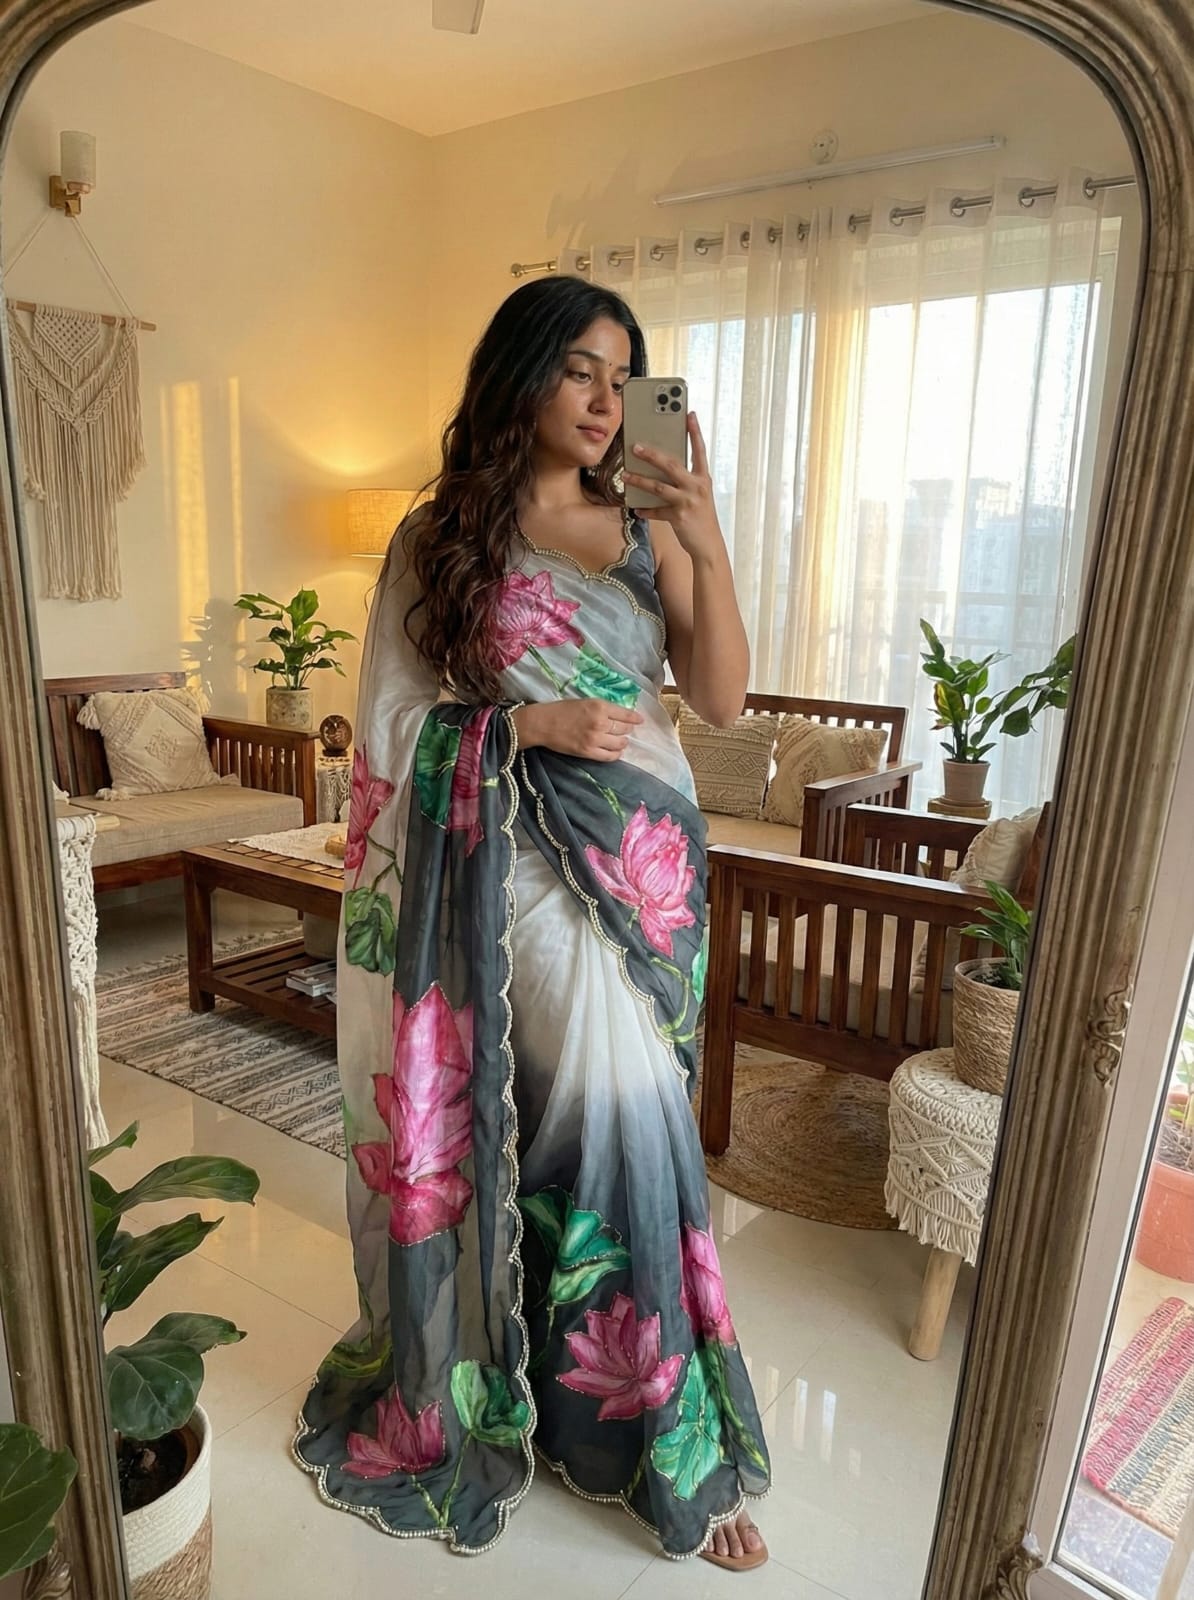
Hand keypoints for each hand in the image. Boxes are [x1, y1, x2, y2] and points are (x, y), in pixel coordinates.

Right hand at [514, 699, 643, 761]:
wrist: (543, 723)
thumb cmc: (561, 709)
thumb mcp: (585, 702)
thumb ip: (602, 708)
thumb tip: (619, 715)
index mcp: (599, 706)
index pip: (625, 714)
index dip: (634, 718)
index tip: (640, 720)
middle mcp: (600, 722)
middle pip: (624, 729)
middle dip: (628, 729)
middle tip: (627, 730)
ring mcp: (595, 739)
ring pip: (619, 743)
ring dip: (623, 742)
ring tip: (622, 741)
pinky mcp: (588, 752)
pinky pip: (609, 756)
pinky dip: (616, 754)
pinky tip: (616, 751)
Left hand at [622, 412, 726, 564]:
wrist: (709, 545)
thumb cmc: (702, 518)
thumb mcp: (699, 495)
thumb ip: (685, 481)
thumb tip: (662, 468)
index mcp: (703, 478)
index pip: (700, 450)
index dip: (695, 432)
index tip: (689, 414)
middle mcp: (697, 487)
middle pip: (671, 465)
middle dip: (652, 455)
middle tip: (635, 446)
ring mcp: (688, 502)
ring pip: (658, 486)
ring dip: (639, 480)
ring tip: (625, 475)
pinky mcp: (678, 517)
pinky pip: (657, 511)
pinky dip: (645, 510)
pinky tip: (636, 508)